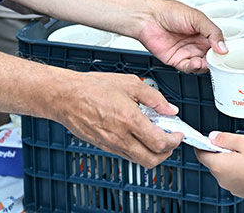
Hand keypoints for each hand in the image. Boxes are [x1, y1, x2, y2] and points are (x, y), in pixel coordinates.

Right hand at [54, 72, 183, 167]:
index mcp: (129, 120)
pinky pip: (126, 155)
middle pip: (152, 160)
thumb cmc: (92, 87)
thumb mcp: (130, 83)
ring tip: (153, 135)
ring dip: (152, 153)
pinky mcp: (103, 146)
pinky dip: (137, 149)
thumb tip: (170, 109)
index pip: (160, 143)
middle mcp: (121, 137)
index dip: (174, 141)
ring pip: (139, 160)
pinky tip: (137, 133)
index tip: (178, 134)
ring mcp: (111, 145)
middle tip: (170, 140)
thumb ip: (154, 97)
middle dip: (166, 153)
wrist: (65, 96)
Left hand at [136, 0, 226, 72]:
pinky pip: (189, 68)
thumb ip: (212, 32)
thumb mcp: (197, 18)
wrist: (148, 18)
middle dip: (216, 60)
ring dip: (206, 65)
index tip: (229, 53)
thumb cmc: (169, 12)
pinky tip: (197, 63)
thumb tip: (223, 47)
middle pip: (212, 57)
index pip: (219, 44)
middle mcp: (196, 43)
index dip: (224, 50)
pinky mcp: (177, 61)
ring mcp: (187, 53)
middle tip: (219, 60)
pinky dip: (194, 68)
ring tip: (208, 61)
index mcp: (203, 32)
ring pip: (202, 65)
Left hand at [196, 132, 243, 203]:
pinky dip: (237, 169)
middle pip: (212, 160)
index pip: (200, 153)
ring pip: (223, 168)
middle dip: (220, 150)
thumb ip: (225, 138)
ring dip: (230, 159)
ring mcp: (230, 186)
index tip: (208, 137)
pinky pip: (232, 176)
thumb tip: (212, 136)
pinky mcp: (239, 190)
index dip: (202, 143)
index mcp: (219, 165)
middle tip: (237, 144)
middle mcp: (221, 178)